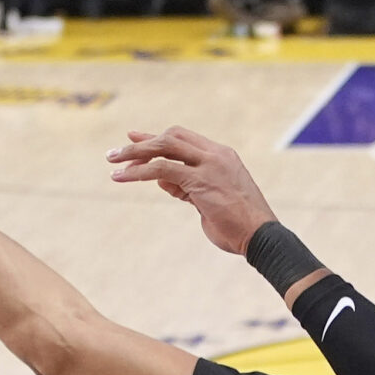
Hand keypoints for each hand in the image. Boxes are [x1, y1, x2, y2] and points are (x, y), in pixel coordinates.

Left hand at [107, 126, 276, 253]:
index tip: (134, 138)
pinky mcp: (201, 181)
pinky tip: (122, 177)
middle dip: (142, 143)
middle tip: (116, 153)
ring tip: (113, 162)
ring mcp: (210, 165)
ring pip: (164, 148)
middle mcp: (216, 155)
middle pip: (172, 136)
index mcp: (222, 156)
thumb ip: (186, 187)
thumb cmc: (238, 225)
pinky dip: (139, 172)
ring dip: (135, 154)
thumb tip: (160, 178)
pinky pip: (163, 169)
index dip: (157, 138)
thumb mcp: (208, 201)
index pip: (183, 138)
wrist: (262, 237)